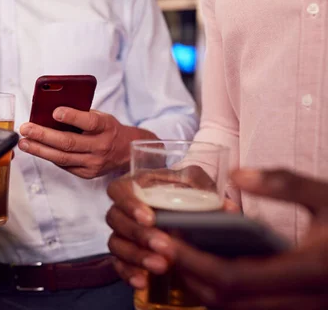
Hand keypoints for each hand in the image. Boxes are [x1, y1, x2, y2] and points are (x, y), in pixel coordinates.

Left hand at [19, 107, 156, 178]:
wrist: (125, 151)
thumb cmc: (107, 129)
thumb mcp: (100, 116)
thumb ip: (80, 114)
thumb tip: (49, 111)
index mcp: (106, 127)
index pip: (89, 122)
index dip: (72, 117)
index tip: (54, 112)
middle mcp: (101, 146)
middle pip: (69, 143)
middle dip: (43, 136)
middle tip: (26, 129)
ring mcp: (94, 163)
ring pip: (62, 158)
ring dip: (39, 150)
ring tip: (24, 142)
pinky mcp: (88, 174)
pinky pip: (64, 165)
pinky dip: (49, 156)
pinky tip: (38, 149)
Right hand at [106, 167, 237, 288]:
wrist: (187, 219)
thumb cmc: (187, 197)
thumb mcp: (198, 188)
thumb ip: (208, 193)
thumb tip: (227, 208)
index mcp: (136, 187)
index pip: (118, 190)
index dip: (129, 203)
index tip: (150, 218)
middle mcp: (124, 209)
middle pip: (115, 218)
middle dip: (138, 234)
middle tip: (162, 245)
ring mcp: (122, 233)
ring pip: (115, 243)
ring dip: (135, 255)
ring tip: (160, 266)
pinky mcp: (124, 254)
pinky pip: (117, 264)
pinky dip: (128, 273)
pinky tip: (143, 281)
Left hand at [169, 169, 327, 309]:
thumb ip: (284, 183)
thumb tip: (237, 174)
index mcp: (308, 271)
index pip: (231, 277)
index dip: (191, 261)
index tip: (162, 239)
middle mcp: (304, 301)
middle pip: (226, 301)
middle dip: (188, 275)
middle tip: (164, 245)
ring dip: (203, 286)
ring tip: (183, 253)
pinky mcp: (301, 309)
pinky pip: (252, 309)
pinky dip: (226, 292)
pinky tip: (214, 265)